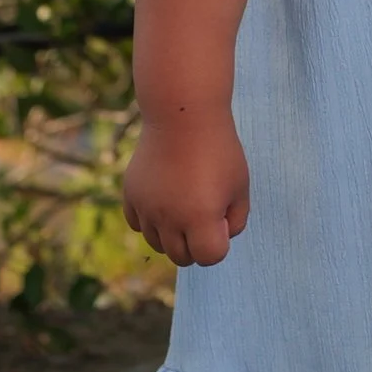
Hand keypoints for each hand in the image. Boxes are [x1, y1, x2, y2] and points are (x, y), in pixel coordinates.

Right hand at [122, 110, 249, 268]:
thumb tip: (218, 238)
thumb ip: (236, 220)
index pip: (209, 258)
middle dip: (197, 243)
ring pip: (158, 244)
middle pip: (182, 257)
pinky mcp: (131, 195)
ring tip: (185, 201)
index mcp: (201, 218)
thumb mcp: (240, 185)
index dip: (219, 242)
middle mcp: (170, 219)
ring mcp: (147, 208)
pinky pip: (138, 225)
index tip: (221, 216)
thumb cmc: (218, 149)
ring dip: (173, 233)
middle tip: (204, 209)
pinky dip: (151, 220)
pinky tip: (165, 197)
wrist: (183, 114)